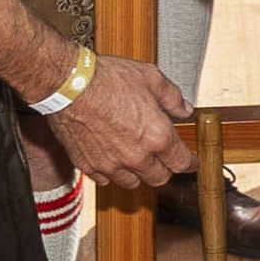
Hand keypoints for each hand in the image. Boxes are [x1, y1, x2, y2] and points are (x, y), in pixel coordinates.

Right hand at [45, 55, 196, 187]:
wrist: (68, 85)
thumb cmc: (106, 78)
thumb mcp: (149, 77)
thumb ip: (172, 97)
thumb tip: (184, 109)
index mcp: (157, 136)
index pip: (182, 162)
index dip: (190, 163)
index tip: (191, 161)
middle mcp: (137, 156)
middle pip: (159, 178)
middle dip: (165, 169)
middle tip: (163, 158)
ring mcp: (111, 164)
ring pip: (133, 183)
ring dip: (138, 174)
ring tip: (136, 159)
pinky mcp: (89, 165)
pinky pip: (105, 180)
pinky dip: (111, 173)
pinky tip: (111, 159)